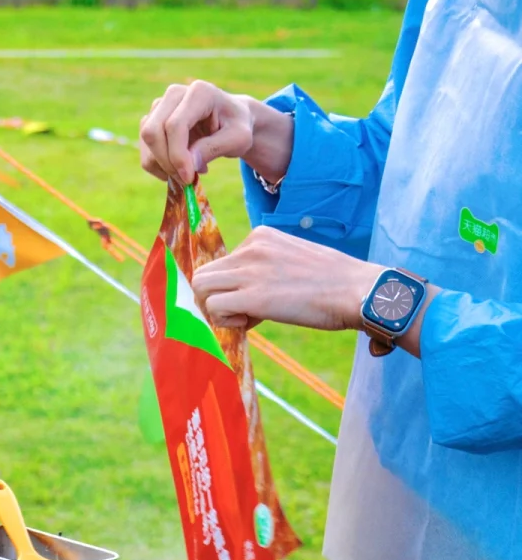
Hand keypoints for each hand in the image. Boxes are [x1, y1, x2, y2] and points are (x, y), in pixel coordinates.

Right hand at [139, 81, 293, 186]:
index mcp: (199, 92)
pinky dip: (159, 166)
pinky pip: (145, 150)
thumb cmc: (236, 127)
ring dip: (163, 166)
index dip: (178, 155)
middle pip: (153, 132)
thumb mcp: (238, 139)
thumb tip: (189, 164)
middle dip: (166, 162)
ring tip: (189, 172)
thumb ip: (215, 148)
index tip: (189, 178)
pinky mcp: (152, 120)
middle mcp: (174, 94)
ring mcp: (160, 105)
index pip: (175, 125)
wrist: (230, 120)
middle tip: (186, 180)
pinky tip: (180, 168)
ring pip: (146, 142)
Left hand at [190, 227, 370, 332]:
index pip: (223, 264)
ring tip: (245, 318)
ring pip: (201, 288)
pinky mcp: (253, 296)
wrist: (359, 290)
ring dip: (215, 310)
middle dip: (214, 298)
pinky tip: (249, 323)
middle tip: (240, 313)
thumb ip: (267, 268)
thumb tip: (246, 295)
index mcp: (261, 236)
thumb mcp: (293, 260)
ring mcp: (251, 270)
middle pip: (203, 274)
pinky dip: (224, 321)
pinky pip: (213, 307)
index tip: (255, 300)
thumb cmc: (334, 282)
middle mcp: (251, 248)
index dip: (232, 288)